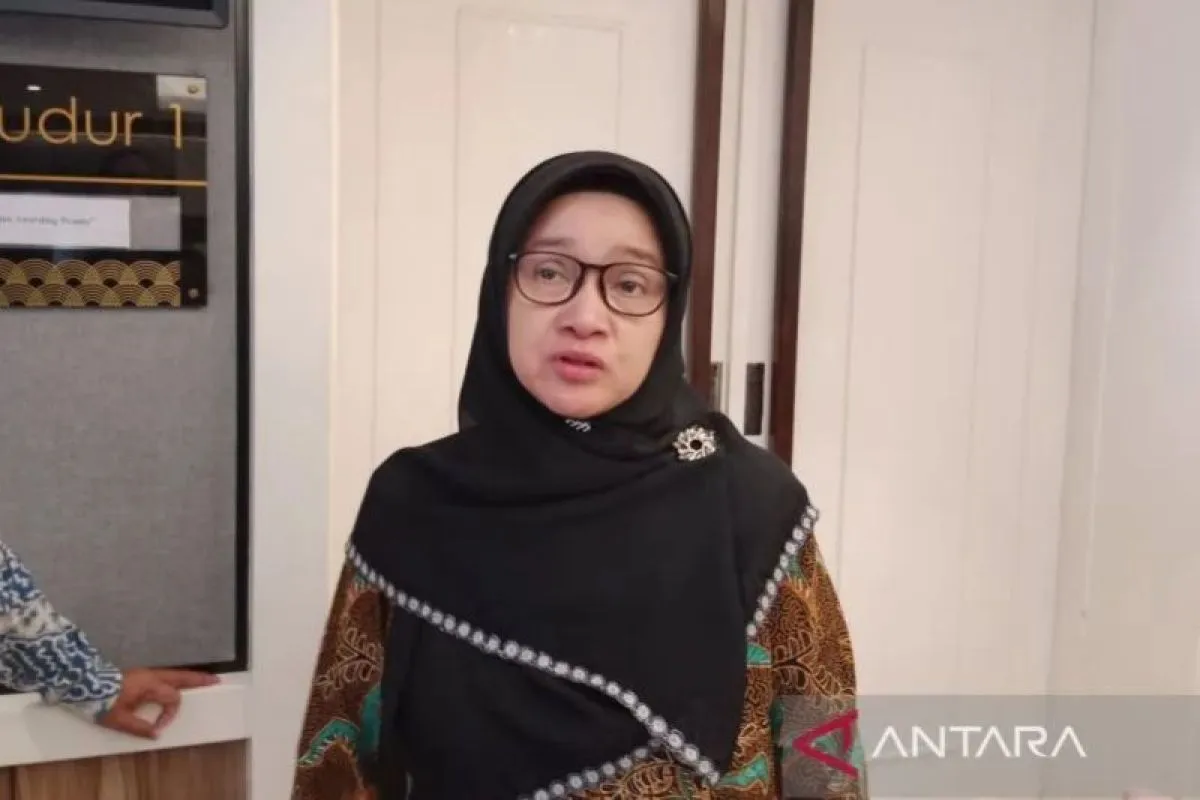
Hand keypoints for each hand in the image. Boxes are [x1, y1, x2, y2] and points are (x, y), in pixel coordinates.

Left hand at [97, 668, 219, 738]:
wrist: (84, 685)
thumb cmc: (103, 702)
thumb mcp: (119, 720)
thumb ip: (140, 727)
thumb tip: (157, 733)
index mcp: (150, 686)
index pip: (172, 699)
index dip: (170, 714)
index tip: (158, 727)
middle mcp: (152, 676)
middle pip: (181, 676)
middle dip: (198, 679)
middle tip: (216, 680)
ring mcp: (146, 673)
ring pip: (173, 673)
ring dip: (189, 677)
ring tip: (202, 679)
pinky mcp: (140, 674)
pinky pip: (165, 674)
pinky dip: (177, 677)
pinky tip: (177, 681)